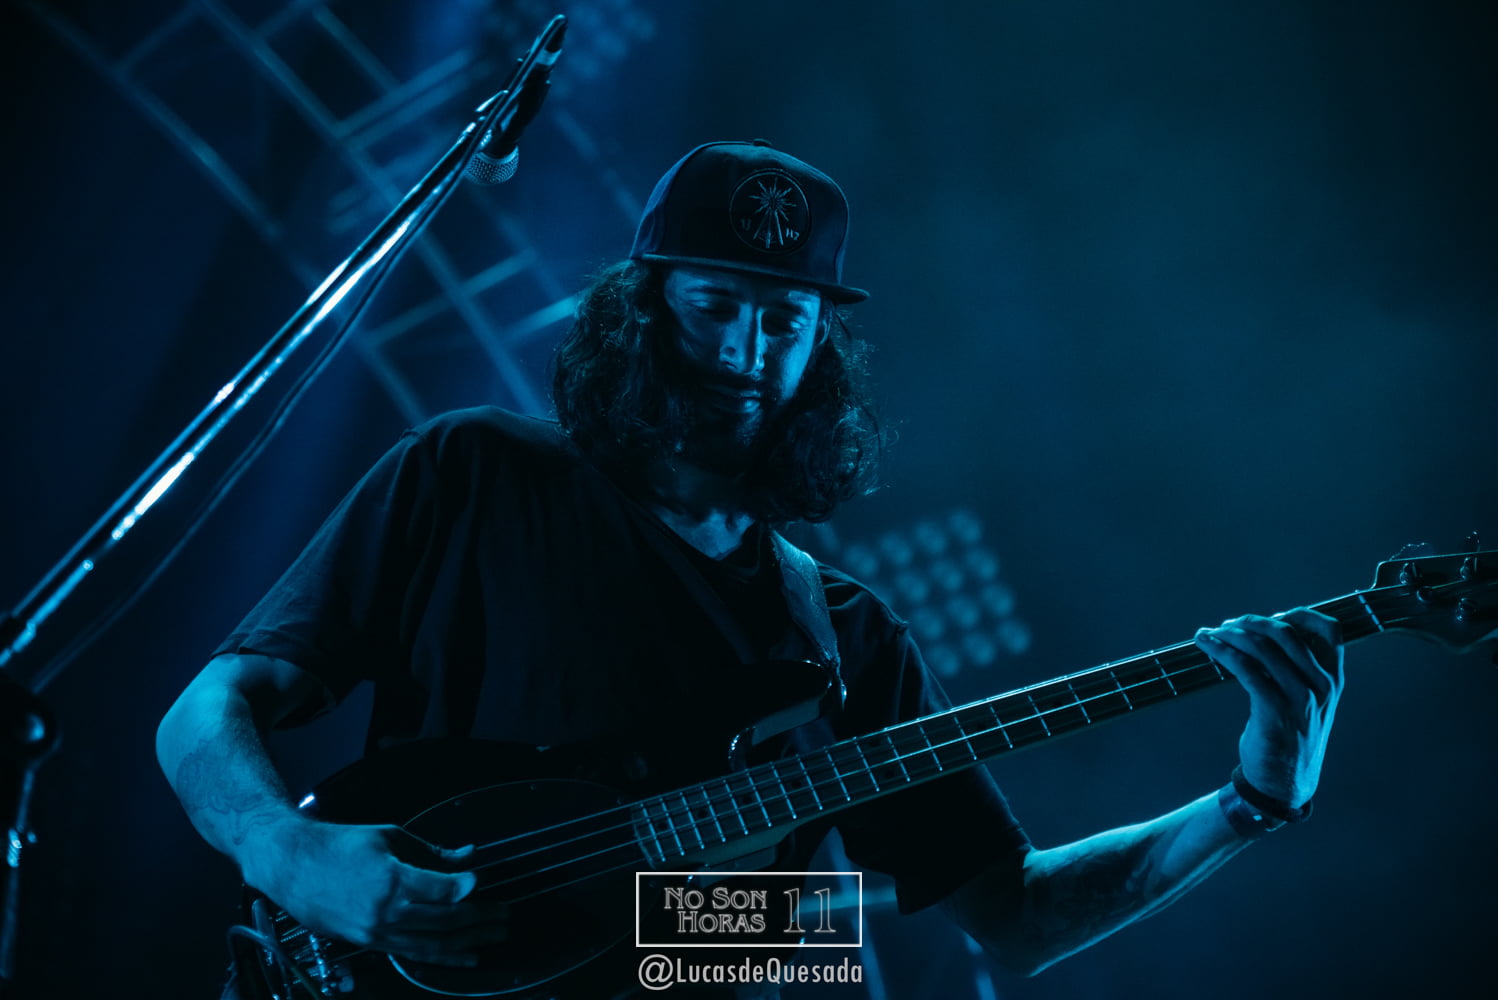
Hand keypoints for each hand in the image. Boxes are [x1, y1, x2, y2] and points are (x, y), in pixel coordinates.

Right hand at [243, 816, 507, 966]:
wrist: (293, 866)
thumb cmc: (340, 845)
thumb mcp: (389, 836)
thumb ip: (432, 851)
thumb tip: (467, 855)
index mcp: (391, 879)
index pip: (444, 889)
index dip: (470, 886)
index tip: (486, 881)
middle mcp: (386, 911)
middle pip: (445, 920)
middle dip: (480, 918)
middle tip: (504, 914)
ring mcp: (377, 932)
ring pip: (433, 943)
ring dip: (468, 942)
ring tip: (495, 936)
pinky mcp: (370, 942)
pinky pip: (413, 954)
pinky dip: (443, 956)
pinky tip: (466, 956)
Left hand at [1194, 609, 1343, 806]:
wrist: (1283, 784)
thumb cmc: (1291, 737)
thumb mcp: (1308, 702)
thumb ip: (1299, 671)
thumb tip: (1267, 636)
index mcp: (1334, 680)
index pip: (1330, 630)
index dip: (1299, 615)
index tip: (1271, 618)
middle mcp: (1322, 685)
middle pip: (1287, 632)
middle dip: (1251, 622)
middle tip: (1228, 625)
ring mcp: (1300, 698)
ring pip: (1262, 647)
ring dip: (1229, 634)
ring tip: (1209, 634)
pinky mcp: (1274, 710)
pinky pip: (1245, 669)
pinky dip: (1222, 652)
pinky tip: (1206, 646)